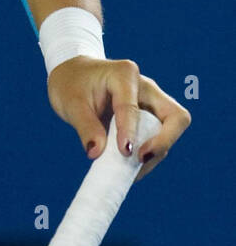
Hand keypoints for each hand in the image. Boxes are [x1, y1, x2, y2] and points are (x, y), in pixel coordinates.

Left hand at [46, 56, 190, 182]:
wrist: (72, 75)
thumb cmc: (71, 84)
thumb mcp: (70, 104)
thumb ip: (85, 127)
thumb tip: (96, 154)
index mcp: (124, 74)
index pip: (134, 108)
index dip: (131, 132)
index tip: (125, 153)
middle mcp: (145, 87)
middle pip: (175, 117)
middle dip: (163, 143)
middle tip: (139, 160)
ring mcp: (151, 101)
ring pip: (169, 131)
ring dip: (154, 153)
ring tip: (129, 170)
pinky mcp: (150, 116)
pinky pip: (158, 138)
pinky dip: (148, 154)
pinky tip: (130, 167)